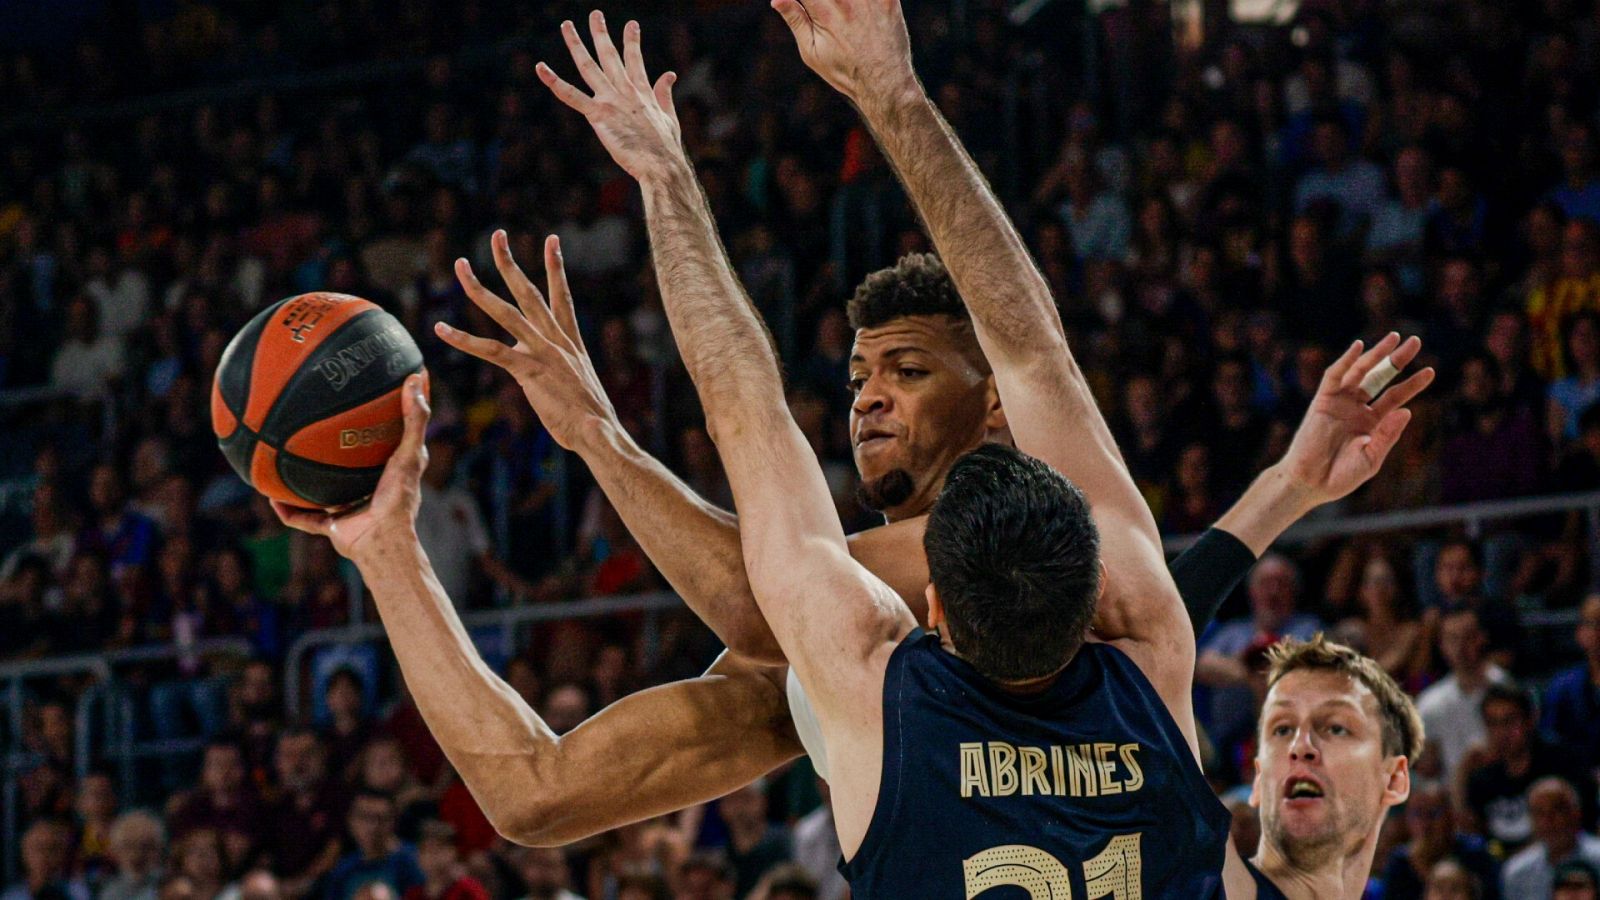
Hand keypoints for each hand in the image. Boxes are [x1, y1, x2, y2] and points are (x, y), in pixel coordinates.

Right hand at [272, 373, 429, 562]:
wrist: (381, 541)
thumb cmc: (398, 497)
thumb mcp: (409, 452)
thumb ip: (414, 418)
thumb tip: (415, 377)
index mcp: (387, 472)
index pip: (379, 443)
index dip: (372, 424)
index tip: (361, 401)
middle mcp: (367, 490)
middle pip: (345, 467)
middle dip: (330, 451)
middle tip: (313, 427)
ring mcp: (347, 510)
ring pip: (321, 493)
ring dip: (304, 481)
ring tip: (283, 462)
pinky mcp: (331, 527)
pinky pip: (303, 518)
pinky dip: (288, 510)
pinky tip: (271, 495)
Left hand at [437, 230, 619, 451]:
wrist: (600, 433)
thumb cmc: (590, 419)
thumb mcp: (577, 387)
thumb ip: (559, 374)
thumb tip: (547, 376)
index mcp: (570, 342)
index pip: (561, 296)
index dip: (555, 267)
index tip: (551, 240)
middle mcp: (556, 340)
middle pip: (529, 292)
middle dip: (511, 263)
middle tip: (497, 235)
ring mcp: (542, 353)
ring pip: (505, 312)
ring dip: (478, 288)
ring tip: (460, 266)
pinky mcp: (528, 372)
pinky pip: (491, 351)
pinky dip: (463, 339)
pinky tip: (441, 329)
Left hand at [538, 12, 683, 183]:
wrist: (661, 165)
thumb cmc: (666, 148)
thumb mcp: (669, 117)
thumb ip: (664, 95)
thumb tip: (669, 74)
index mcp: (642, 93)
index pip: (635, 60)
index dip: (632, 41)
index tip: (631, 24)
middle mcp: (625, 91)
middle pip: (610, 55)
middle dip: (601, 33)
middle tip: (594, 14)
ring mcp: (610, 101)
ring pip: (588, 66)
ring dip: (576, 44)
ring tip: (566, 25)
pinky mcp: (598, 115)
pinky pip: (571, 95)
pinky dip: (554, 82)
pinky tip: (541, 68)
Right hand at [771, 0, 916, 105]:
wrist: (885, 83)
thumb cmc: (844, 72)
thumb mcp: (812, 52)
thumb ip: (795, 20)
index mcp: (824, 11)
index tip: (809, 5)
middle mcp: (847, 0)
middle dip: (823, 3)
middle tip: (824, 12)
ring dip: (843, 3)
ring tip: (843, 18)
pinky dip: (866, 3)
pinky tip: (860, 13)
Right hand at [1278, 333, 1434, 507]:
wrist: (1310, 483)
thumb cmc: (1341, 476)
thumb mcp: (1372, 458)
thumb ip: (1388, 435)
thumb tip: (1407, 410)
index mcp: (1372, 422)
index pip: (1396, 397)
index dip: (1413, 384)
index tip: (1431, 371)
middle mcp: (1357, 408)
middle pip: (1381, 377)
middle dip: (1397, 360)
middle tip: (1415, 341)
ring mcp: (1340, 403)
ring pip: (1361, 372)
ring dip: (1376, 355)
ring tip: (1395, 338)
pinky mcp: (1323, 401)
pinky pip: (1335, 377)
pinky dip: (1346, 361)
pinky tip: (1359, 347)